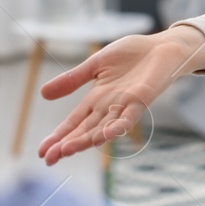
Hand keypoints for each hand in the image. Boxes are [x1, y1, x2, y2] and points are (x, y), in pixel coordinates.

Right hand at [36, 25, 204, 163]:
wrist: (163, 47)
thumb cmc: (132, 55)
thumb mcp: (95, 65)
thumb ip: (73, 79)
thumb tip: (42, 94)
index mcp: (96, 99)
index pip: (74, 122)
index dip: (58, 136)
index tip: (42, 152)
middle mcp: (109, 107)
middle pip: (84, 130)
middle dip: (66, 144)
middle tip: (48, 159)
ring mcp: (124, 106)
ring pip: (101, 129)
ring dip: (85, 140)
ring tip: (66, 151)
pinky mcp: (141, 101)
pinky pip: (127, 118)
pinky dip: (115, 128)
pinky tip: (102, 137)